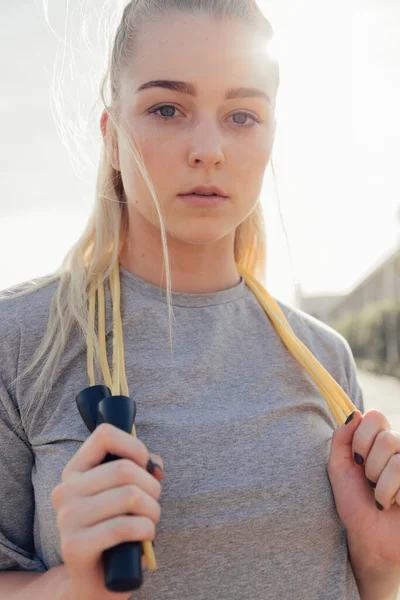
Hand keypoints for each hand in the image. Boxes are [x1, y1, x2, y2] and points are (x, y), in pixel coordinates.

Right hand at [51, 423, 162, 599]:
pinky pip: (124, 526)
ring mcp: (67, 519)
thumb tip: (155, 464)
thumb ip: (140, 469)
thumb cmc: (114, 529)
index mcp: (74, 471)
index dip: (134, 446)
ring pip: (129, 496)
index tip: (145, 466)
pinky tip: (145, 535)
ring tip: (150, 521)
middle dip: (152, 486)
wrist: (94, 581)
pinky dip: (146, 529)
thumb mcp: (124, 493)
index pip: (104, 435)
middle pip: (124, 469)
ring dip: (152, 510)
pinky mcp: (75, 546)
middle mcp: (65, 491)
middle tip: (153, 503)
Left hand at [327, 409, 399, 568]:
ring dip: (381, 487)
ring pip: (397, 462)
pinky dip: (394, 497)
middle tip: (369, 482)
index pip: (375, 416)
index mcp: (379, 439)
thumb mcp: (338, 468)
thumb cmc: (354, 502)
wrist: (369, 538)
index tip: (356, 459)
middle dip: (370, 466)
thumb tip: (355, 414)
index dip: (361, 437)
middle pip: (387, 439)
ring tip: (380, 497)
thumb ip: (342, 438)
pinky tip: (396, 504)